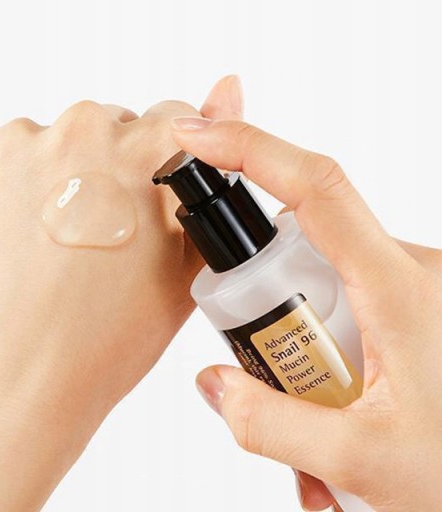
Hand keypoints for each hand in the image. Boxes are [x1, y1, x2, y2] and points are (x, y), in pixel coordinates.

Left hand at [0, 76, 242, 510]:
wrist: (12, 386)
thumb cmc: (102, 338)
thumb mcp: (182, 262)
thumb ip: (209, 172)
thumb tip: (229, 88)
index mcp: (137, 154)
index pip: (170, 120)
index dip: (164, 160)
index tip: (149, 190)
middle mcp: (72, 134)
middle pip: (107, 127)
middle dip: (111, 168)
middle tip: (101, 232)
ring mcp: (8, 146)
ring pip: (51, 143)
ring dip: (59, 178)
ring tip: (55, 245)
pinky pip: (1, 160)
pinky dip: (10, 191)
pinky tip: (15, 241)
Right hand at [170, 116, 441, 510]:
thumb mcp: (362, 460)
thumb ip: (271, 424)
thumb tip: (214, 381)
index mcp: (400, 287)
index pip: (316, 188)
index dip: (250, 149)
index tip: (198, 138)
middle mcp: (407, 269)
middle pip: (301, 247)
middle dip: (265, 305)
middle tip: (273, 381)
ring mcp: (408, 284)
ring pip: (318, 282)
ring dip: (297, 343)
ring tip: (320, 422)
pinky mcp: (406, 301)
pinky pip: (340, 298)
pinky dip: (321, 347)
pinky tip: (338, 409)